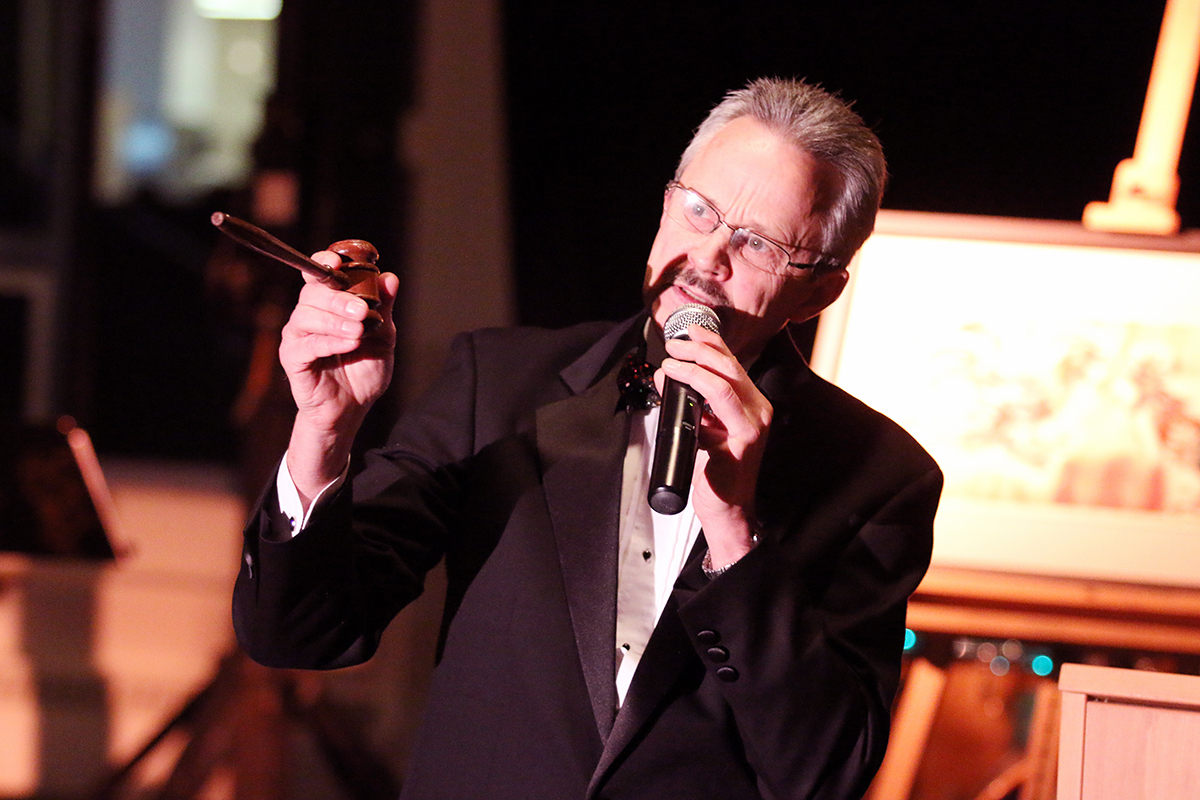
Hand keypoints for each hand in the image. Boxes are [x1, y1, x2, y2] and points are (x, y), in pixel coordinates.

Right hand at [279, 251, 399, 498]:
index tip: (338, 263)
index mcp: (330, 303)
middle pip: (313, 291)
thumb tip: (391, 278)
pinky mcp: (292, 358)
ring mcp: (298, 335)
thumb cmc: (364, 369)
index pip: (320, 273)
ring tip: (358, 333)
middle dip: (339, 297)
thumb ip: (385, 308)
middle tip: (362, 311)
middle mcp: (309, 314)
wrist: (352, 409)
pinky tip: (347, 344)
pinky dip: (327, 341)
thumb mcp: (384, 337)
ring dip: (335, 321)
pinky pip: (305, 343)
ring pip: (307, 315)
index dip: (325, 262)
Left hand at [657, 325, 771, 566]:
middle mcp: (759, 411)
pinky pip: (716, 410)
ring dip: (692, 368)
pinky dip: (694, 393)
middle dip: (698, 350)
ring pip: (724, 384)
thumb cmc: (715, 471)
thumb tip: (666, 374)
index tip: (688, 331)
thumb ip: (691, 402)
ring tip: (669, 364)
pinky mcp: (741, 445)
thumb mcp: (701, 428)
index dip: (710, 342)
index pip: (732, 363)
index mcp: (752, 404)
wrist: (727, 509)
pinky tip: (674, 390)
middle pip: (730, 367)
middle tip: (672, 347)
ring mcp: (753, 428)